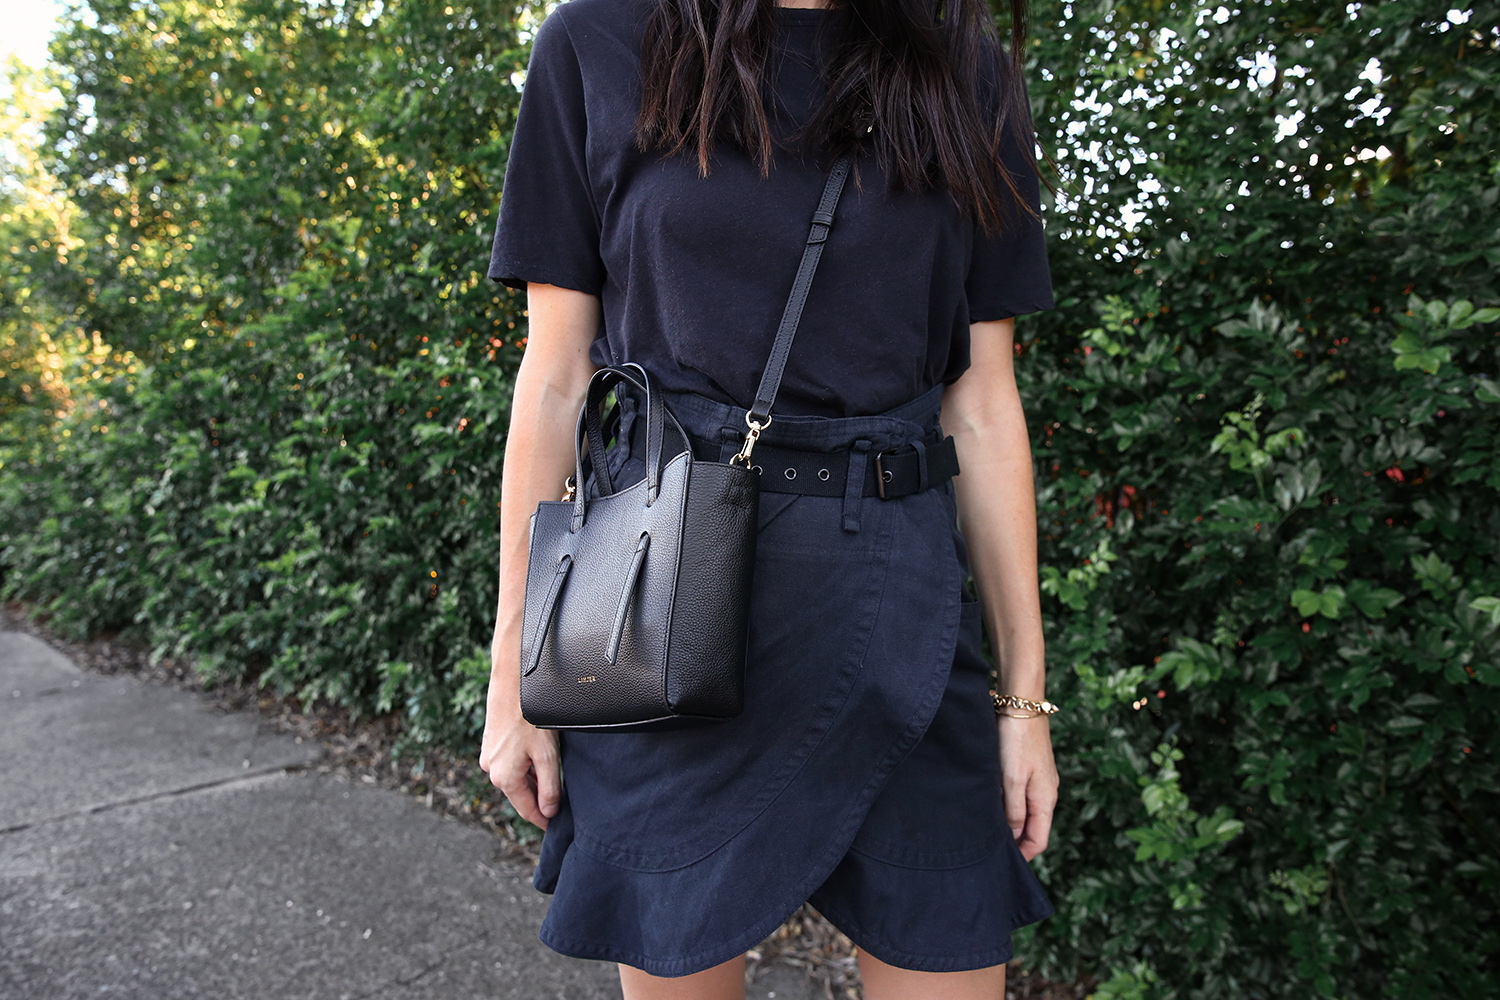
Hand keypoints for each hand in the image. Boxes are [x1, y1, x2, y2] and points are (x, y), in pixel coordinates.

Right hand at [479, 703, 560, 830]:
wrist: (512, 687)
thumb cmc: (532, 719)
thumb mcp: (547, 756)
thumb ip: (549, 787)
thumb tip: (548, 811)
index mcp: (504, 778)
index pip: (526, 809)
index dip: (542, 820)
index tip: (554, 828)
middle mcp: (491, 770)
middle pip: (519, 795)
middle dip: (537, 802)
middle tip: (557, 807)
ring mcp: (488, 757)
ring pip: (514, 779)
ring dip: (530, 784)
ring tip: (551, 786)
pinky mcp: (490, 744)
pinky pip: (508, 765)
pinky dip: (523, 770)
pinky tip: (536, 764)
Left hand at [998, 715, 1058, 860]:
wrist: (1022, 703)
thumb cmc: (1017, 740)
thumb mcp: (1012, 780)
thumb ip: (1014, 811)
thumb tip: (1014, 837)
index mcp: (1046, 799)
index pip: (1039, 840)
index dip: (1023, 855)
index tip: (1003, 862)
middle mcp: (1046, 792)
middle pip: (1033, 828)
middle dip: (1016, 841)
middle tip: (990, 848)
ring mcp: (1039, 779)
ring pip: (1026, 811)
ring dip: (1011, 822)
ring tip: (987, 827)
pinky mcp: (1029, 767)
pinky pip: (1021, 795)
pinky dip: (1009, 805)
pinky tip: (991, 802)